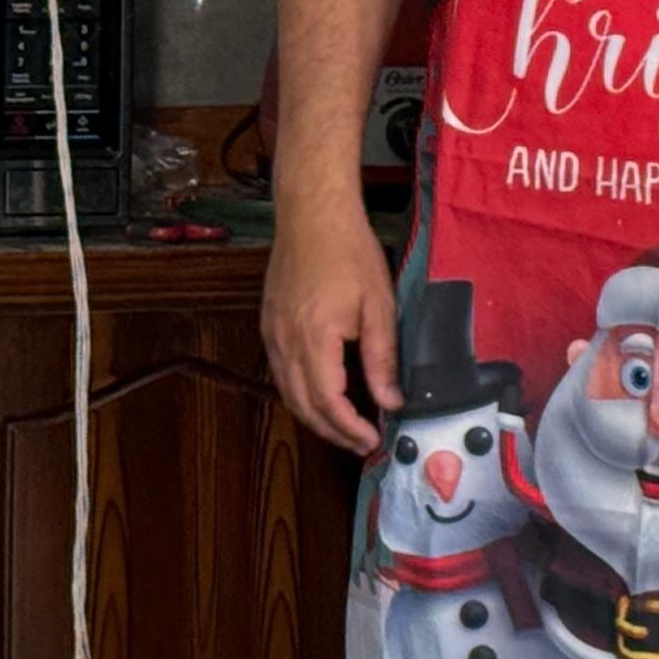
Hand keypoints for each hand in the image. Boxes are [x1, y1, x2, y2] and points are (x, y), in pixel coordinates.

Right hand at [261, 197, 397, 455]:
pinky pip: (280, 374)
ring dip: (315, 417)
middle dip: (332, 432)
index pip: (329, 402)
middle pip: (303, 406)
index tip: (373, 440)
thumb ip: (381, 358)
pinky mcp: (268, 326)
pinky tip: (322, 395)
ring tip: (345, 427)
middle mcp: (286, 343)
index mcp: (315, 339)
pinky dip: (301, 394)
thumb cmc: (350, 253)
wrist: (312, 214)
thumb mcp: (379, 306)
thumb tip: (390, 402)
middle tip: (361, 443)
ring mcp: (272, 335)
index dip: (350, 428)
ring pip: (288, 393)